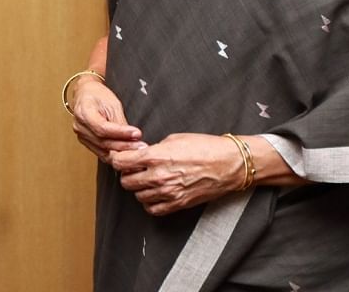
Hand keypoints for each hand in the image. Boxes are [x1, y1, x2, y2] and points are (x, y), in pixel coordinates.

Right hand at [70, 76, 144, 161]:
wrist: (87, 95)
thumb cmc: (98, 96)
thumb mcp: (112, 104)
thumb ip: (120, 122)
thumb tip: (132, 137)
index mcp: (84, 112)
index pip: (103, 128)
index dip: (121, 133)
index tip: (137, 134)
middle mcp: (80, 127)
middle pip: (103, 142)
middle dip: (124, 145)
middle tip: (141, 145)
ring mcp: (82, 136)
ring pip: (103, 151)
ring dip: (122, 152)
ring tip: (137, 149)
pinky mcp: (87, 143)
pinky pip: (102, 154)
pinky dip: (116, 155)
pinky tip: (127, 154)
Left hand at [109, 133, 243, 215]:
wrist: (230, 164)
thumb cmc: (205, 147)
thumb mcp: (175, 139)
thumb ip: (154, 148)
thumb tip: (141, 153)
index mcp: (155, 156)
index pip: (120, 162)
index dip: (118, 159)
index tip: (121, 157)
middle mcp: (158, 176)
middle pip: (126, 181)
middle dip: (127, 174)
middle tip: (135, 169)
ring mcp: (168, 192)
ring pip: (138, 196)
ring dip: (139, 188)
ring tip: (148, 180)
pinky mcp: (178, 204)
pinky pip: (153, 209)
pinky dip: (150, 202)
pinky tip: (156, 193)